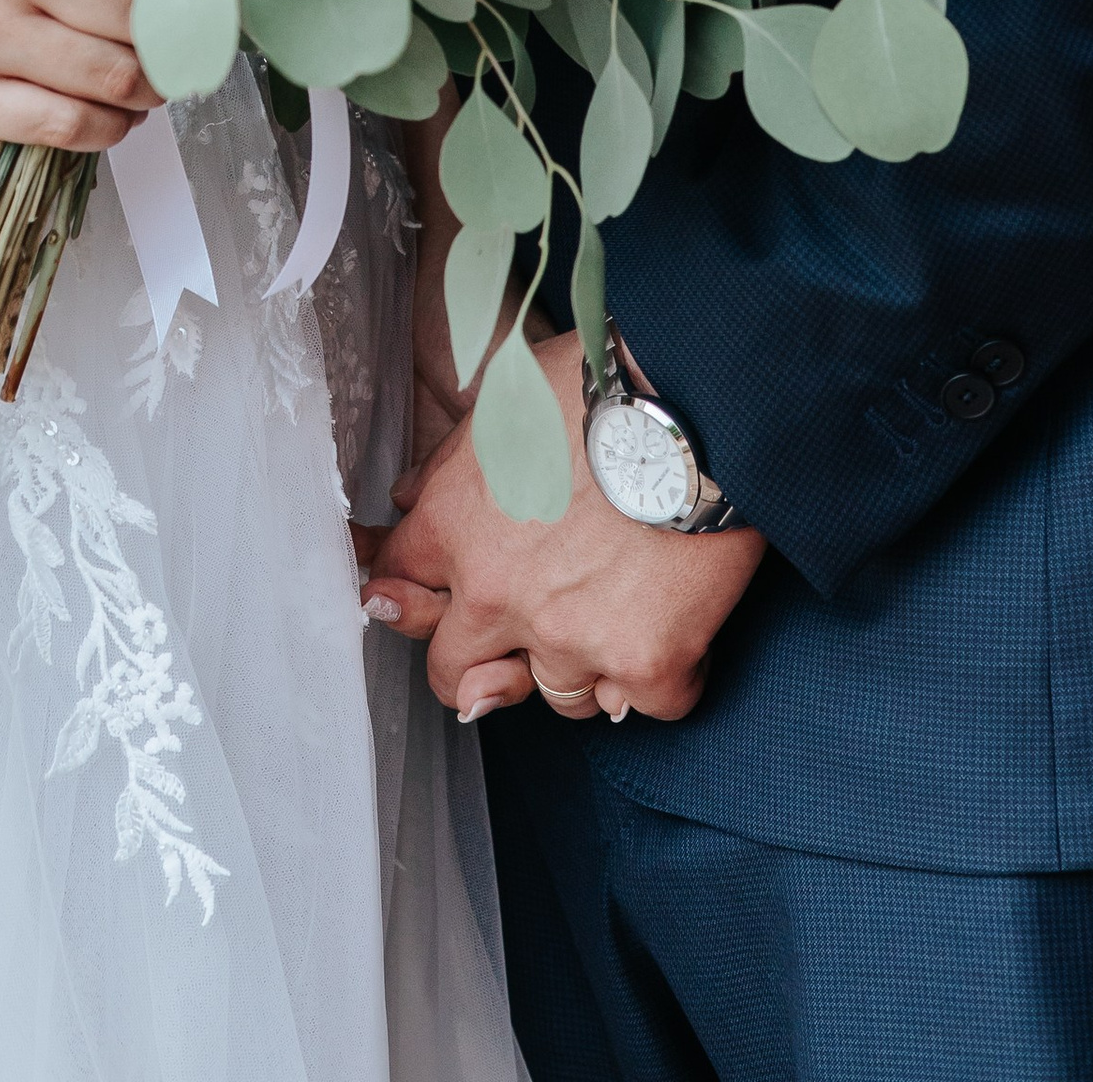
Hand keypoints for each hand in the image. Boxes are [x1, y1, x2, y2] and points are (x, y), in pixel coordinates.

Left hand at [361, 328, 765, 723]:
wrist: (694, 402)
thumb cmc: (596, 387)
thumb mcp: (499, 405)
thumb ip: (447, 467)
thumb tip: (405, 499)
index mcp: (454, 526)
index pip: (398, 589)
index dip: (419, 597)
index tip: (446, 602)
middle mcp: (498, 594)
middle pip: (453, 676)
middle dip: (482, 663)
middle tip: (525, 640)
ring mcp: (571, 638)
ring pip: (555, 698)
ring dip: (580, 666)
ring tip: (619, 609)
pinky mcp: (646, 664)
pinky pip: (641, 706)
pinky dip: (660, 675)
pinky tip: (675, 629)